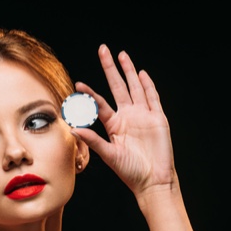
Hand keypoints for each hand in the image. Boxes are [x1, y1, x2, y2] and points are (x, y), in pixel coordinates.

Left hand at [73, 44, 176, 197]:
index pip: (100, 104)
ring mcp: (143, 115)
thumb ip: (93, 141)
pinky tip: (141, 73)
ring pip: (135, 87)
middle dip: (111, 68)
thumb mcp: (108, 155)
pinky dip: (147, 85)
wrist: (153, 180)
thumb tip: (73, 129)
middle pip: (118, 86)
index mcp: (114, 125)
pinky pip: (152, 98)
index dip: (90, 93)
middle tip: (103, 50)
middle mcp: (128, 116)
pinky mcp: (158, 118)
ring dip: (128, 71)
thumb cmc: (130, 171)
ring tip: (121, 55)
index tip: (78, 84)